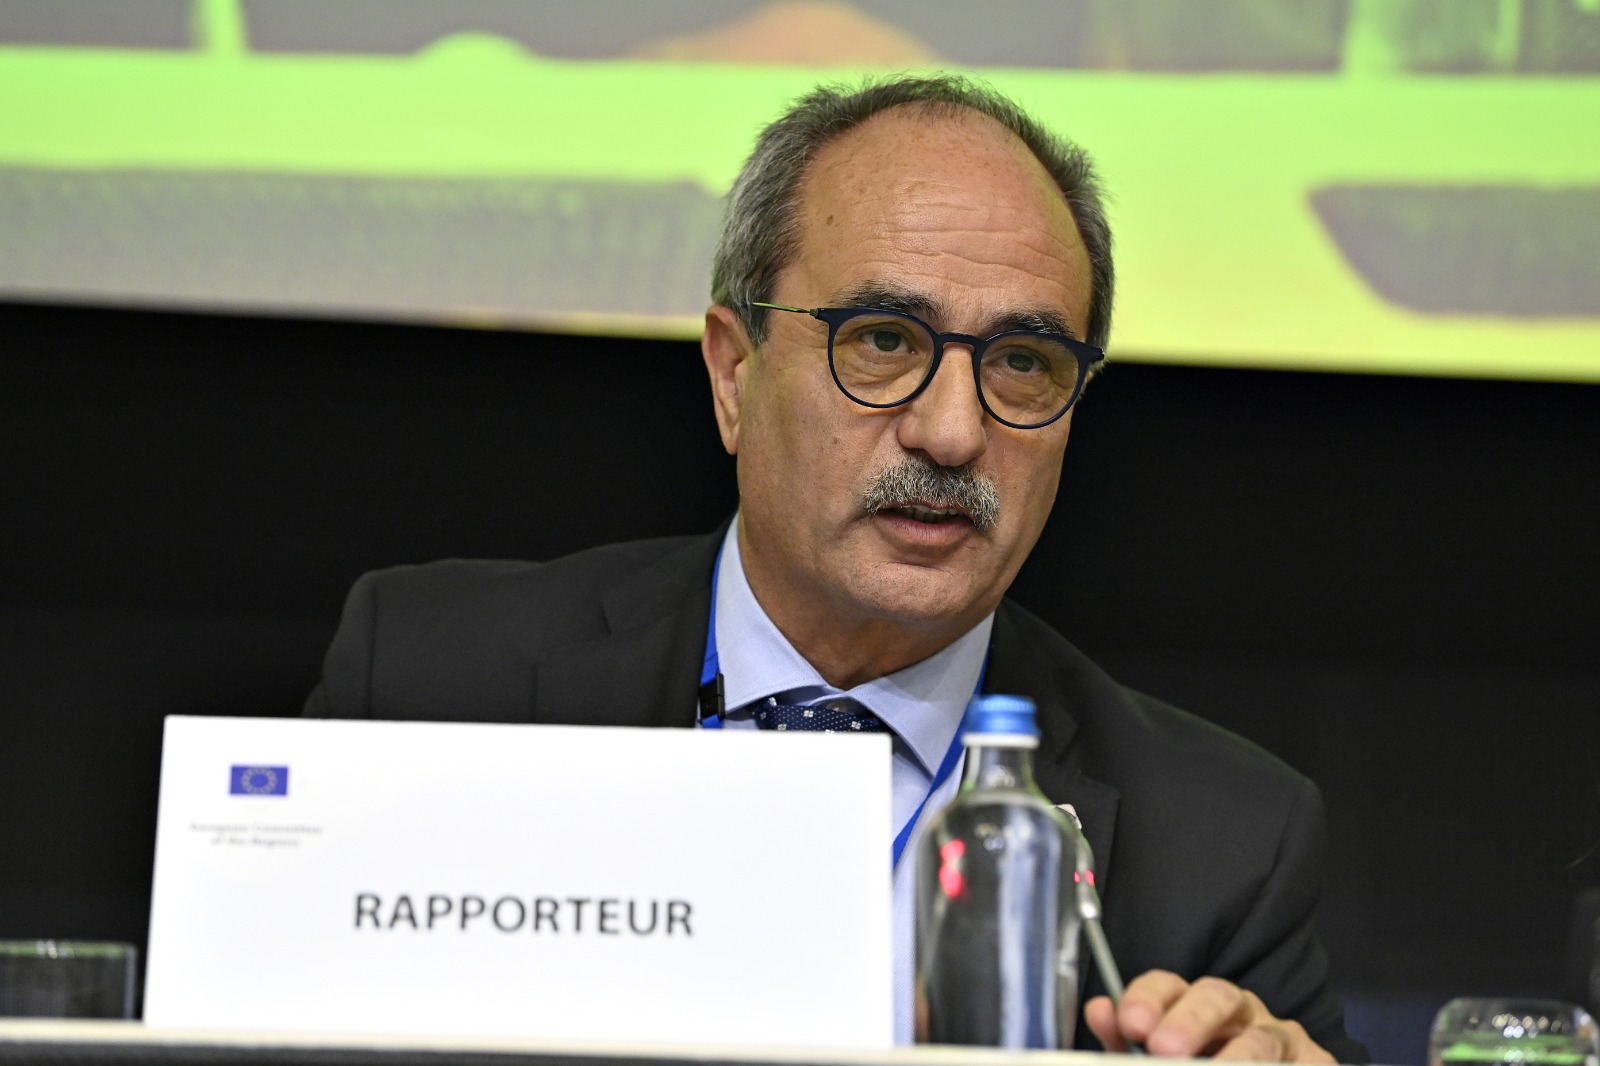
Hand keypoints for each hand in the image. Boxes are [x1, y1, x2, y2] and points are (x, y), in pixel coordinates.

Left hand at [1084, 970, 1335, 1061]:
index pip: (1168, 985)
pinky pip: (1303, 1064)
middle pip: (1217, 996)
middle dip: (1189, 1020)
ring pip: (1261, 1040)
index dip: (1147, 999)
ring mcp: (1281, 1038)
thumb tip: (1098, 1010)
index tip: (1129, 1023)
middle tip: (1164, 1049)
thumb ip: (1126, 1042)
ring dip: (1236, 1059)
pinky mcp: (1315, 1062)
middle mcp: (1239, 1013)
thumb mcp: (1160, 1058)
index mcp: (1195, 1007)